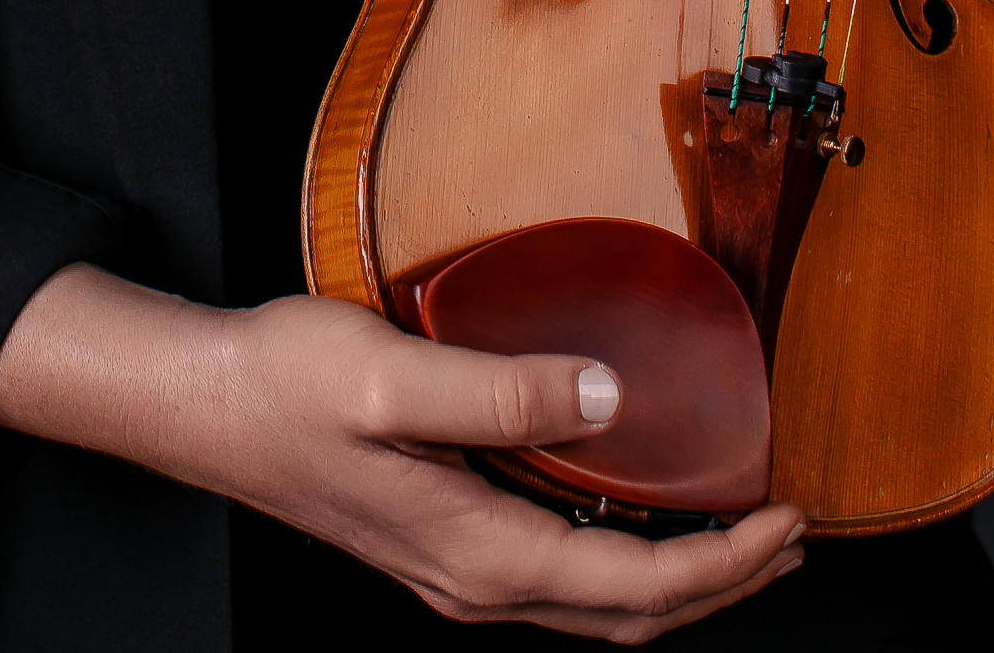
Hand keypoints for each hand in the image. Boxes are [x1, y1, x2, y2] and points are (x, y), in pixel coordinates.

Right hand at [0, 264, 804, 637]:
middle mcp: (474, 580)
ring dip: (675, 578)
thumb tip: (606, 398)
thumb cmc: (286, 384)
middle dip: (720, 584)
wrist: (203, 404)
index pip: (634, 588)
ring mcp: (454, 568)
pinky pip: (556, 575)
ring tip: (735, 531)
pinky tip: (631, 509)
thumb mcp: (392, 376)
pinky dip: (620, 559)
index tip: (786, 521)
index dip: (722, 564)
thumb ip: (501, 389)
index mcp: (477, 552)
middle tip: (790, 537)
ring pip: (595, 604)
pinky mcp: (441, 540)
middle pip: (627, 616)